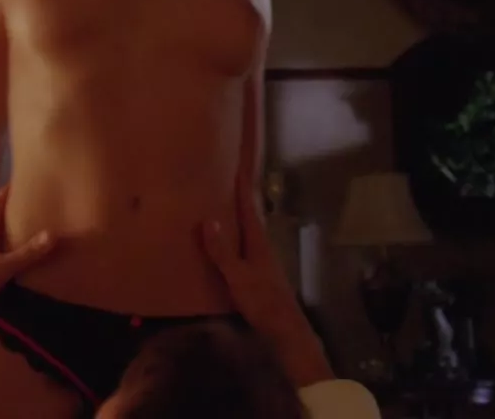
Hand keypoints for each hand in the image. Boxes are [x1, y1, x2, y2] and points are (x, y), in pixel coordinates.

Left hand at [0, 186, 53, 334]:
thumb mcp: (0, 268)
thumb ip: (26, 253)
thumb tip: (52, 233)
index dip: (5, 192)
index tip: (17, 180)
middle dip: (8, 211)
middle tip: (27, 204)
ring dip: (5, 233)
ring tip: (23, 230)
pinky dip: (2, 252)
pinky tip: (10, 260)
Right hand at [201, 186, 333, 385]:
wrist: (285, 330)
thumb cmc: (263, 301)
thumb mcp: (238, 276)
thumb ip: (222, 250)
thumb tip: (209, 218)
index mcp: (258, 242)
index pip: (248, 207)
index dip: (242, 186)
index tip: (236, 163)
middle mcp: (262, 246)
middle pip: (249, 216)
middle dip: (237, 198)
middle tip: (221, 180)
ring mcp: (262, 261)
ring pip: (246, 232)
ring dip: (234, 218)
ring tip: (216, 207)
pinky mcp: (259, 274)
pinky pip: (242, 248)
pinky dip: (232, 238)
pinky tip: (221, 244)